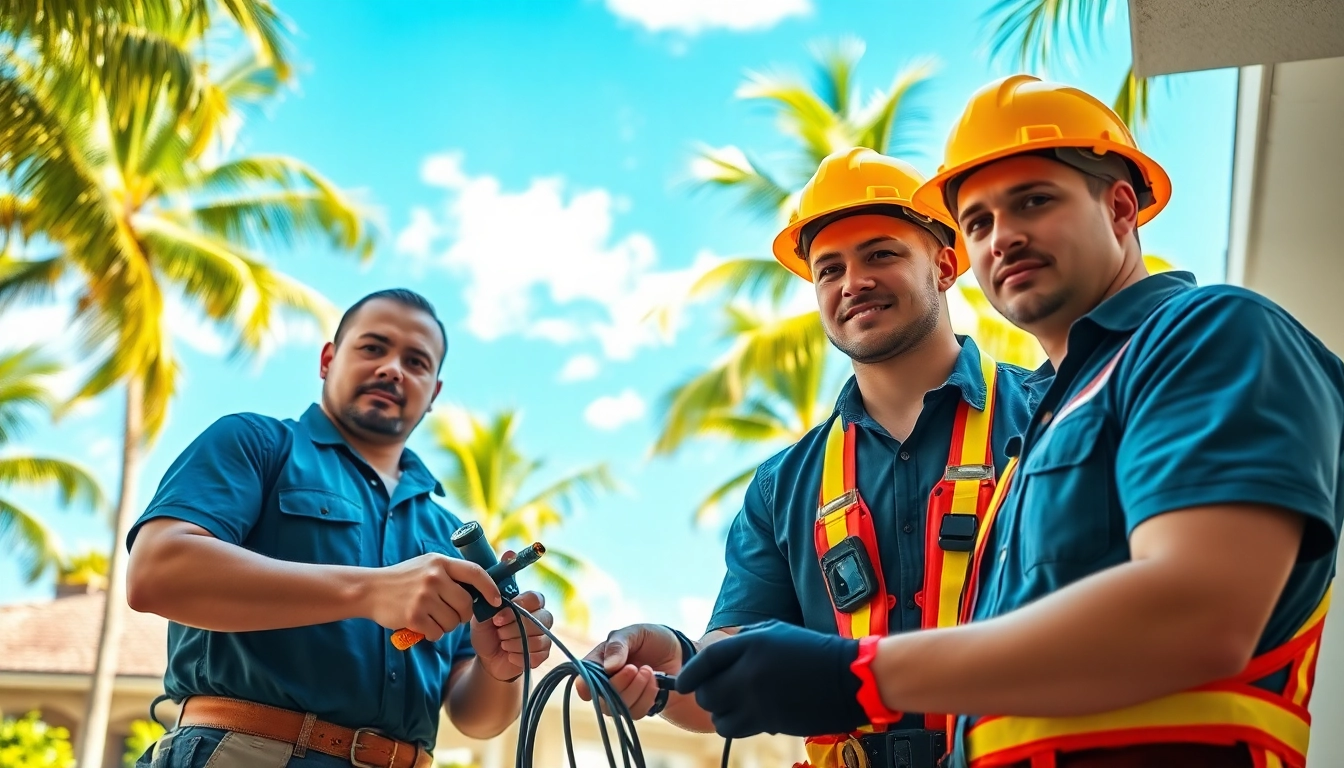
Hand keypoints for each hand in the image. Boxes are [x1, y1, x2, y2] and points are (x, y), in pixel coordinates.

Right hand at [365, 553, 501, 642]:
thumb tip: (482, 587)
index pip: (475, 572)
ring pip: (453, 621)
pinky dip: (432, 633)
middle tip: (452, 614)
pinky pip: (437, 632)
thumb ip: (451, 573)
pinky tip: (421, 625)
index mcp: (440, 562)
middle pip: (466, 604)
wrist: (371, 589)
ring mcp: (423, 596)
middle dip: (463, 615)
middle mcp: (434, 577)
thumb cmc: (404, 579)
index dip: (490, 587)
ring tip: (431, 617)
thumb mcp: (428, 565)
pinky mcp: (414, 616)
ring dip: (445, 625)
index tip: (496, 600)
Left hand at [470, 591, 552, 680]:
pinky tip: (510, 656)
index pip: (535, 598)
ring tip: (503, 644)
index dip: (519, 606)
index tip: (499, 618)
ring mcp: (544, 636)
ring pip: (539, 640)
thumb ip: (490, 609)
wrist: (488, 658)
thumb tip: (497, 603)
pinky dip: (520, 657)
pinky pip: (538, 656)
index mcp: (528, 603)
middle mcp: (540, 617)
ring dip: (516, 644)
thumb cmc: (487, 634)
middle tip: (499, 633)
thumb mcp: (482, 620)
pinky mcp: (543, 653)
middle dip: (515, 629)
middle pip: (541, 619)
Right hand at [577, 624, 683, 717]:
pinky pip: (634, 712)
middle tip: (637, 667)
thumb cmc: (653, 639)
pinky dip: (646, 697)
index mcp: (598, 662)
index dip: (588, 683)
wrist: (680, 654)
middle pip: (600, 696)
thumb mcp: (636, 633)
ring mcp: (619, 697)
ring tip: (649, 671)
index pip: (582, 680)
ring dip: (636, 689)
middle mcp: (604, 682)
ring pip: (617, 707)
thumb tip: (609, 667)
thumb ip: (619, 644)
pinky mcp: (635, 708)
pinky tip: (654, 683)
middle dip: (621, 683)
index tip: (611, 671)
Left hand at [674, 620, 864, 738]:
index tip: (681, 683)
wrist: (849, 678)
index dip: (690, 673)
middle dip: (705, 695)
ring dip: (720, 713)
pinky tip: (747, 715)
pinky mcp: (770, 722)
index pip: (707, 661)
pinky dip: (736, 725)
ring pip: (718, 717)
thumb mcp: (778, 631)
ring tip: (733, 706)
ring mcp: (760, 700)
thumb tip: (720, 655)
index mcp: (752, 644)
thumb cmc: (814, 652)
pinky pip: (737, 729)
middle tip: (714, 693)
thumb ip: (746, 638)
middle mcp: (751, 672)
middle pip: (707, 693)